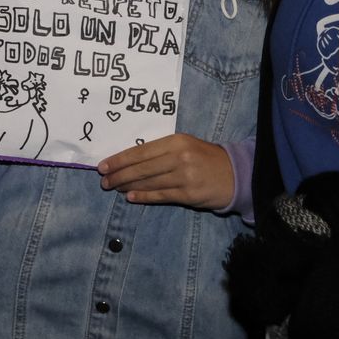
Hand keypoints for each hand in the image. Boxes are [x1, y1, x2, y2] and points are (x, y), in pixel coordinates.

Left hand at [97, 133, 233, 209]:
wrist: (234, 173)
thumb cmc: (205, 157)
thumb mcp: (185, 145)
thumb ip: (161, 151)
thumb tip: (130, 161)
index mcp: (176, 141)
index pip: (141, 151)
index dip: (119, 160)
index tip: (103, 166)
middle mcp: (179, 157)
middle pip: (141, 168)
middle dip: (119, 175)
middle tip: (104, 181)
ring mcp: (184, 177)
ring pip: (148, 183)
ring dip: (127, 186)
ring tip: (114, 188)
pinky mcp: (188, 194)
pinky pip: (160, 196)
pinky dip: (143, 197)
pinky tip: (131, 197)